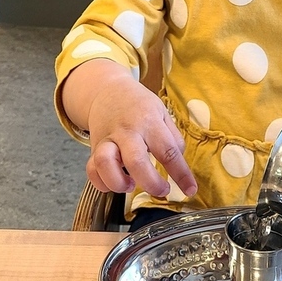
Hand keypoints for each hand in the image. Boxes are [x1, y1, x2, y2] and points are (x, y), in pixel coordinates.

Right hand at [72, 64, 197, 197]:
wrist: (107, 90)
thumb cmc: (139, 105)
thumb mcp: (162, 113)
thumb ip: (173, 138)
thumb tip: (179, 164)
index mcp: (149, 121)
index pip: (168, 151)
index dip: (181, 174)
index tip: (190, 189)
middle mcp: (127, 131)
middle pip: (136, 161)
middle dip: (151, 183)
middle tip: (162, 190)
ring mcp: (108, 139)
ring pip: (105, 163)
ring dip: (119, 183)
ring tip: (131, 185)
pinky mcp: (94, 147)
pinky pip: (91, 170)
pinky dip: (101, 183)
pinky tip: (115, 183)